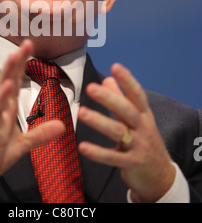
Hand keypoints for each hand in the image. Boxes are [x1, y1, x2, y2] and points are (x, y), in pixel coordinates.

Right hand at [0, 39, 64, 193]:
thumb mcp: (24, 144)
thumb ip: (41, 134)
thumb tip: (62, 125)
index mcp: (8, 107)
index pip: (16, 80)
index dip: (23, 64)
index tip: (30, 46)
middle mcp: (0, 107)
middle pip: (9, 78)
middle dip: (17, 60)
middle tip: (27, 42)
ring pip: (0, 88)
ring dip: (7, 71)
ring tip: (14, 55)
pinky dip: (0, 96)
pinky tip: (7, 84)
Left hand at [78, 63, 175, 202]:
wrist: (160, 177)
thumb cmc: (145, 141)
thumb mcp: (138, 120)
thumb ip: (122, 99)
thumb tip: (107, 79)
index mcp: (144, 115)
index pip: (137, 95)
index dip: (127, 80)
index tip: (115, 66)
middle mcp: (143, 128)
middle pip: (127, 110)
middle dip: (109, 98)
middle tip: (91, 88)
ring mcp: (139, 146)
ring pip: (118, 131)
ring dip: (99, 121)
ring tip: (82, 113)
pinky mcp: (132, 164)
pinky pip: (113, 158)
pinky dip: (98, 153)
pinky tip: (82, 147)